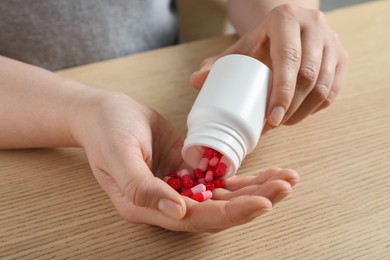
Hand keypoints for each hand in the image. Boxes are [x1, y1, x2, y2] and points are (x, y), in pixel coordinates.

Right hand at [70, 90, 298, 231]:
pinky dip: (245, 177)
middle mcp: (168, 203)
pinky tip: (268, 173)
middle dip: (254, 200)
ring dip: (256, 189)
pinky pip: (221, 178)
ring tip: (286, 179)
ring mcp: (181, 187)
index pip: (195, 218)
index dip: (230, 214)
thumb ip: (141, 187)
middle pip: (217, 211)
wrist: (105, 113)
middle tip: (285, 186)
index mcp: (147, 206)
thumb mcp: (117, 154)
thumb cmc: (106, 131)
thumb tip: (178, 212)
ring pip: (224, 196)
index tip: (262, 203)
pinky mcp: (189, 170)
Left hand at [191, 4, 348, 131]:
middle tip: (272, 125)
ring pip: (324, 86)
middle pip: (309, 76)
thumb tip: (195, 82)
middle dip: (291, 108)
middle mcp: (314, 25)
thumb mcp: (241, 48)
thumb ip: (218, 64)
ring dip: (303, 112)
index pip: (288, 58)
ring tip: (282, 122)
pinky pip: (334, 91)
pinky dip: (315, 108)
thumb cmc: (261, 42)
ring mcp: (332, 42)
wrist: (288, 27)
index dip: (282, 92)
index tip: (271, 119)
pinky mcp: (342, 57)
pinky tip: (298, 115)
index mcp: (286, 19)